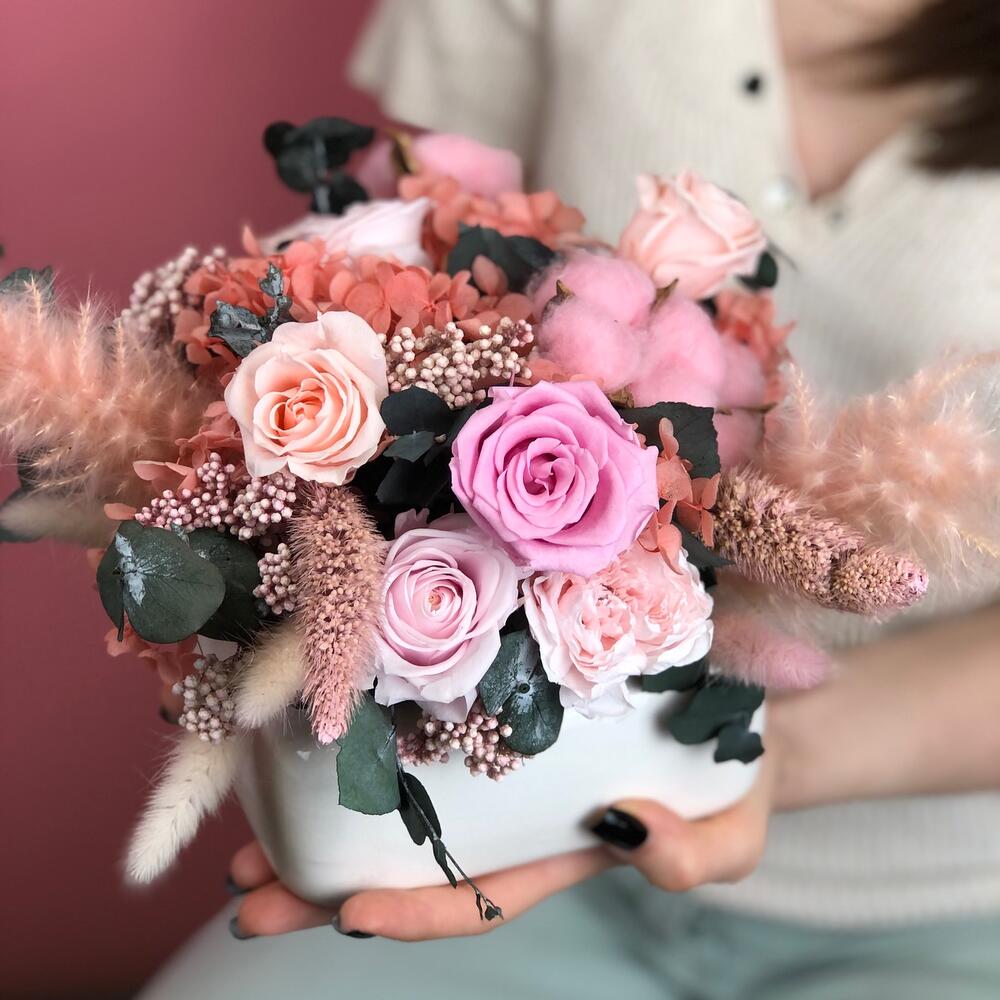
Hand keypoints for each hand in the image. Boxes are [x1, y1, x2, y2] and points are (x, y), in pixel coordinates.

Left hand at [227, 741, 775, 940]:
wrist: (740, 692)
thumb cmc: (738, 770)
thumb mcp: (735, 829)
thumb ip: (695, 855)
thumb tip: (631, 836)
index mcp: (559, 848)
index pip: (477, 893)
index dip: (415, 907)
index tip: (346, 912)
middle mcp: (513, 806)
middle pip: (411, 856)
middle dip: (327, 884)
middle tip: (245, 890)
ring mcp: (499, 749)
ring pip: (400, 795)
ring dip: (324, 818)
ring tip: (246, 841)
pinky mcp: (496, 686)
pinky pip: (422, 719)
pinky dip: (368, 737)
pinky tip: (320, 731)